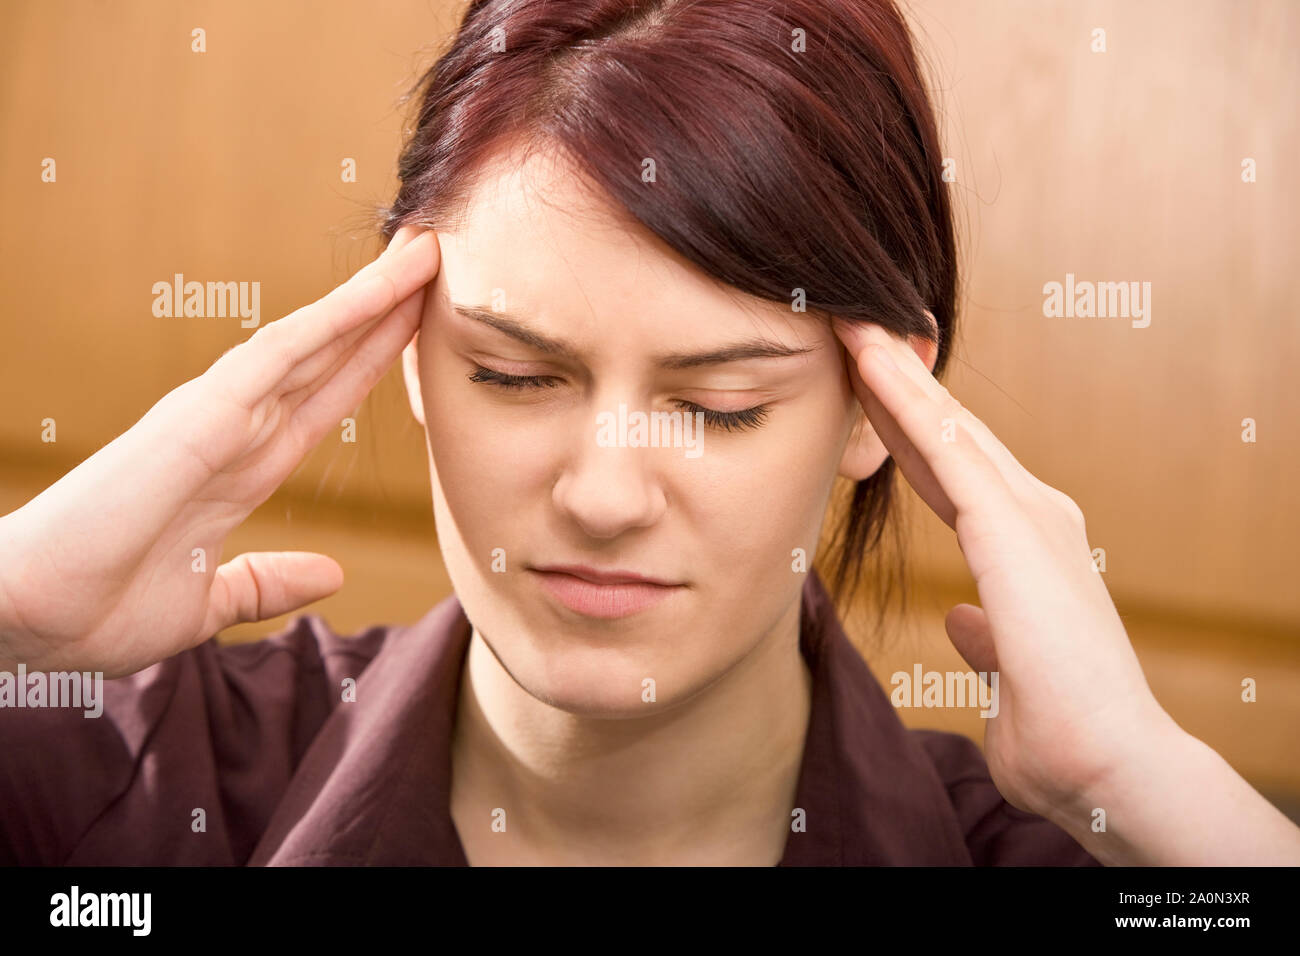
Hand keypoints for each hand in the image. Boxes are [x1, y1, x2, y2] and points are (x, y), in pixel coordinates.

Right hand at [0, 226, 440, 677]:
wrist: (27, 622)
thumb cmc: (97, 611)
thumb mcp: (210, 604)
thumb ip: (267, 582)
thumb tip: (330, 576)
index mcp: (238, 470)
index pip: (322, 402)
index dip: (373, 363)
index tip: (420, 330)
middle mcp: (232, 430)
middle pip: (327, 359)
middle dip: (385, 315)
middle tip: (437, 265)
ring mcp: (214, 416)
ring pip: (310, 341)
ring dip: (370, 299)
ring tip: (424, 253)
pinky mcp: (196, 417)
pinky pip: (276, 357)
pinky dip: (331, 321)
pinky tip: (376, 292)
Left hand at [831, 315, 1177, 821]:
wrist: (1107, 766)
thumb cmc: (1059, 735)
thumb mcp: (1004, 670)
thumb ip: (983, 634)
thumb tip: (961, 618)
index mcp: (1021, 550)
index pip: (948, 474)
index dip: (902, 430)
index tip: (858, 393)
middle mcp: (1030, 519)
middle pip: (947, 436)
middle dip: (896, 385)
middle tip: (848, 331)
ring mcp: (1027, 515)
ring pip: (945, 424)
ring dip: (894, 373)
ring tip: (848, 322)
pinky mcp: (1013, 525)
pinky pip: (945, 445)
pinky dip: (903, 399)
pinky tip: (867, 359)